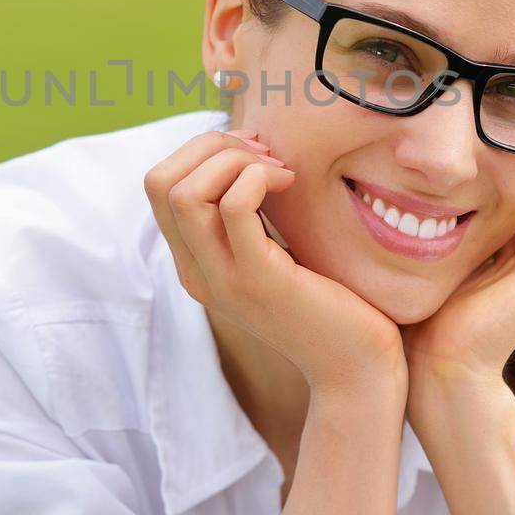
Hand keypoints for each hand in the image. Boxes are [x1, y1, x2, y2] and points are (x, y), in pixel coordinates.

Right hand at [144, 129, 407, 396]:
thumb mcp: (274, 252)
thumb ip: (250, 216)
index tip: (252, 152)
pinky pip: (234, 206)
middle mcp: (196, 273)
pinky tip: (290, 183)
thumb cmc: (327, 301)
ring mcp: (222, 279)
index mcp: (194, 263)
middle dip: (211, 146)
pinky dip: (258, 177)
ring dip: (234, 160)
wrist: (356, 368)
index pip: (158, 185)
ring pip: (186, 192)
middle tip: (264, 155)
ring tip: (278, 171)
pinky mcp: (258, 280)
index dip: (200, 151)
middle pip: (160, 181)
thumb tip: (247, 150)